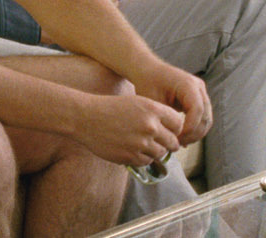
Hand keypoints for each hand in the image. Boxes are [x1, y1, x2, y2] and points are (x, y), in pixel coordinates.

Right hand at [70, 92, 184, 165]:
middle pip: (173, 142)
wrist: (86, 118)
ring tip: (144, 145)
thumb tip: (173, 131)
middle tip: (160, 142)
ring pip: (161, 154)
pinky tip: (134, 150)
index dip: (175, 129)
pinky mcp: (130, 156)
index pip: (178, 124)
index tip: (169, 131)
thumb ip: (156, 115)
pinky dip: (143, 158)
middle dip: (168, 143)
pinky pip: (146, 162)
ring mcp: (140, 143)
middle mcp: (149, 126)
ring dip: (155, 152)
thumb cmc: (111, 108)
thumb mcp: (137, 103)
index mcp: (152, 109)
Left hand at [133, 62, 212, 145]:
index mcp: (188, 84)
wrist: (147, 69)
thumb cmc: (147, 83)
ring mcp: (200, 92)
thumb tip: (173, 139)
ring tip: (180, 143)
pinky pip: (202, 116)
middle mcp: (198, 87)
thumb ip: (165, 118)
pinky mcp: (198, 98)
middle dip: (194, 133)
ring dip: (196, 133)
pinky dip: (195, 128)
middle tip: (178, 144)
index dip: (190, 127)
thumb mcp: (153, 101)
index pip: (197, 110)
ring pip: (206, 119)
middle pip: (206, 116)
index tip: (177, 138)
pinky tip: (182, 138)